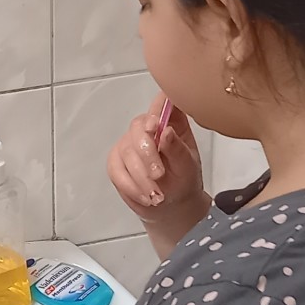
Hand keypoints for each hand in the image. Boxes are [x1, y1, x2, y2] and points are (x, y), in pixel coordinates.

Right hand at [108, 94, 208, 225]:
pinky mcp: (117, 159)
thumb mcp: (188, 166)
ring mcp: (130, 141)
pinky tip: (144, 196)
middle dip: (147, 154)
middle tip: (159, 176)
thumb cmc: (183, 179)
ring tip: (157, 195)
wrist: (172, 203)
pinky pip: (116, 168)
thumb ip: (177, 149)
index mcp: (172, 121)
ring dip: (141, 176)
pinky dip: (130, 185)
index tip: (155, 126)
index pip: (162, 101)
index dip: (156, 109)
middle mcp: (148, 127)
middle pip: (139, 127)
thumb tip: (166, 132)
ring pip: (127, 151)